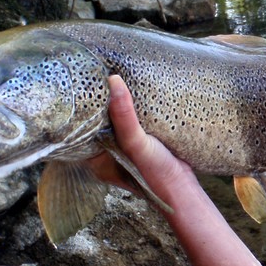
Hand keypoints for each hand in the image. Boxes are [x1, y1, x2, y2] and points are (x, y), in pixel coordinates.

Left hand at [87, 76, 196, 202]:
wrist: (183, 189)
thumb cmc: (155, 173)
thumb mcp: (135, 143)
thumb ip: (123, 115)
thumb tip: (113, 80)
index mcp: (96, 159)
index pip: (82, 129)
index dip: (84, 109)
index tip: (87, 85)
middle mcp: (107, 154)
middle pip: (100, 123)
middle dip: (102, 104)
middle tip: (101, 76)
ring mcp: (124, 149)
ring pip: (117, 122)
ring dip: (118, 105)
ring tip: (116, 79)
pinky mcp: (140, 144)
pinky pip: (132, 123)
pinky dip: (133, 111)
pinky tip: (135, 95)